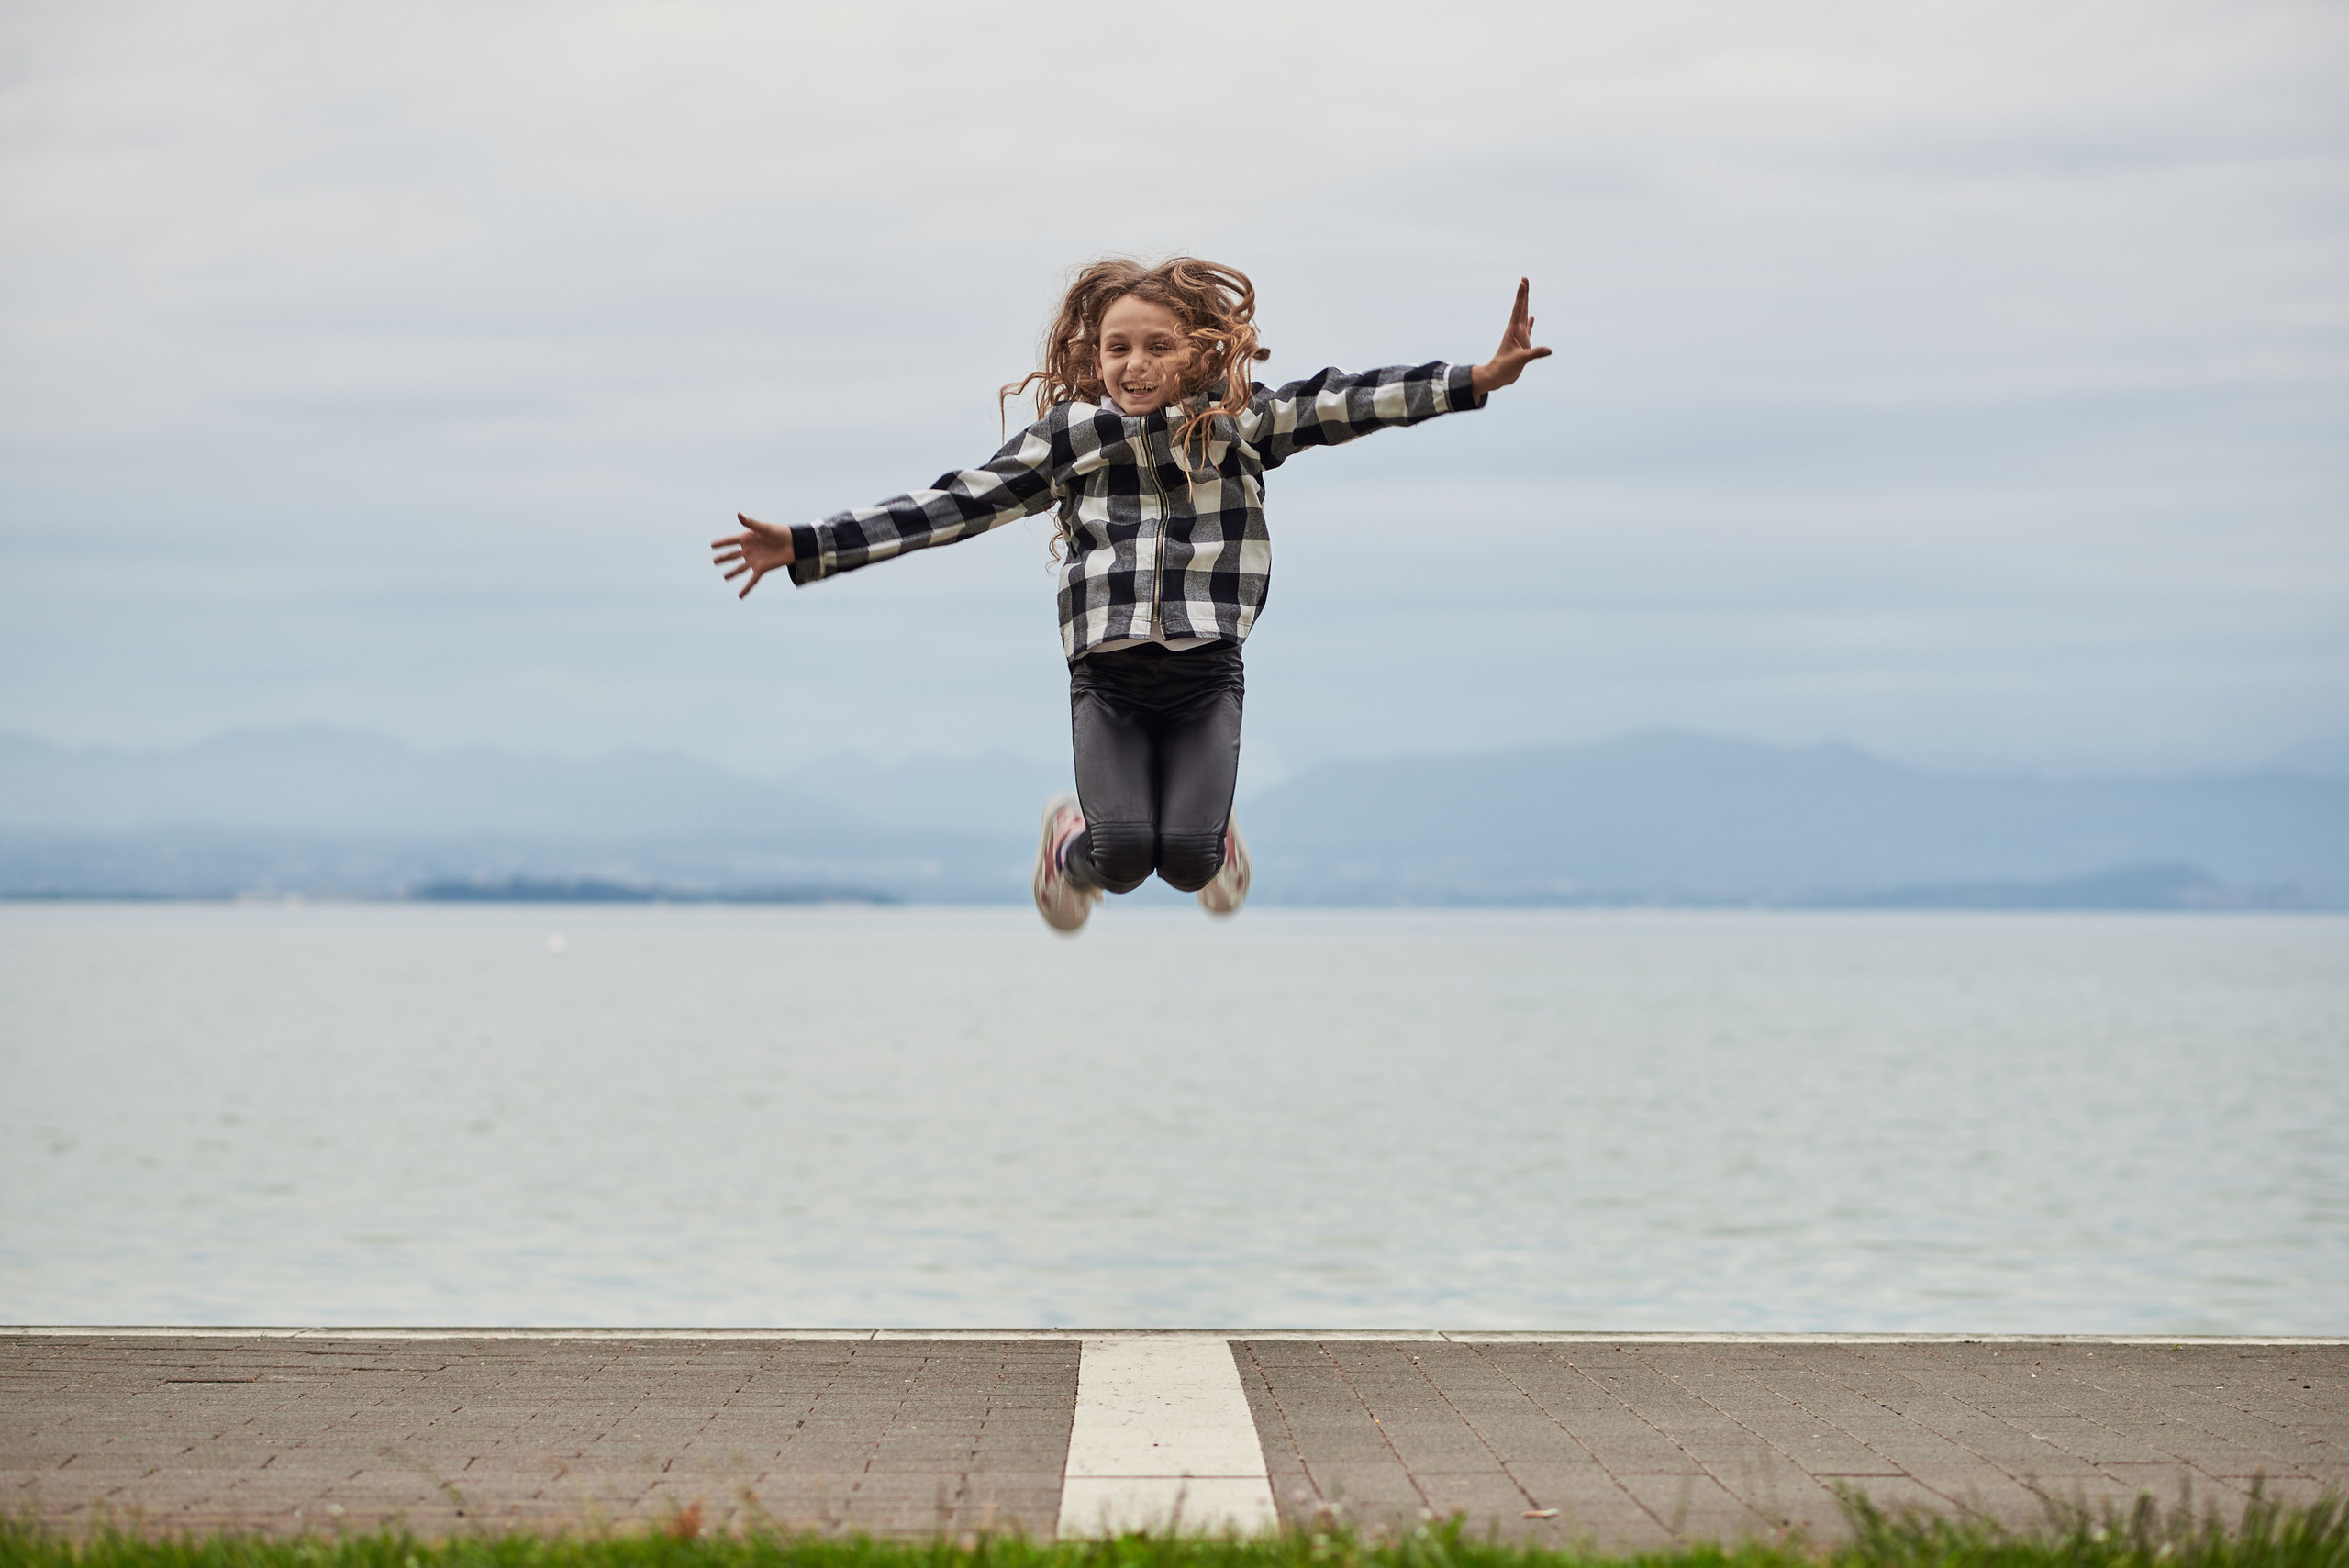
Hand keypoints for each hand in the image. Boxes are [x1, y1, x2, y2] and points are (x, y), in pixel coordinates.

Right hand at [711, 513, 794, 598]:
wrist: (794, 544)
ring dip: (732, 573)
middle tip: (714, 561)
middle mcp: (749, 550)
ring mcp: (754, 560)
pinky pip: (751, 580)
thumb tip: (738, 513)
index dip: (721, 543)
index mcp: (748, 538)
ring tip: (725, 577)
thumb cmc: (780, 532)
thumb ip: (750, 523)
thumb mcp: (764, 528)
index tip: (712, 545)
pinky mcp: (761, 569)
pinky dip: (746, 588)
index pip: (730, 541)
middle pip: (733, 555)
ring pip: (740, 568)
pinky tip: (740, 596)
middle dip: (724, 558)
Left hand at [1470, 278, 1551, 394]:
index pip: (1519, 309)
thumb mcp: (1520, 360)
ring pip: (1524, 316)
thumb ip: (1534, 354)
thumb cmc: (1505, 367)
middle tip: (1524, 279)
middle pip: (1521, 308)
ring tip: (1527, 292)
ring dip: (1526, 304)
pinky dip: (1531, 323)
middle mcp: (1516, 331)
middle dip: (1524, 294)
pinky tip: (1532, 317)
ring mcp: (1519, 336)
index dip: (1521, 295)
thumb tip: (1548, 350)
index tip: (1523, 282)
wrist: (1498, 376)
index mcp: (1513, 331)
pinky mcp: (1522, 344)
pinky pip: (1528, 330)